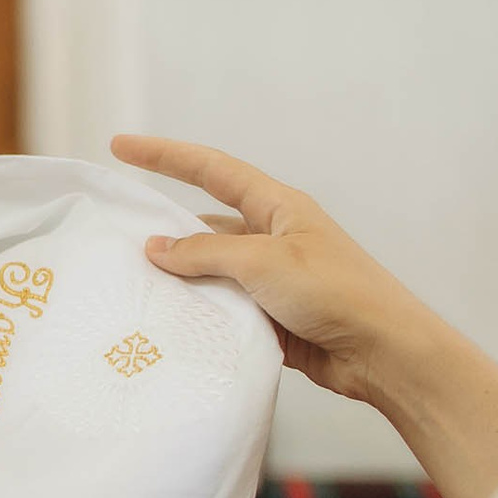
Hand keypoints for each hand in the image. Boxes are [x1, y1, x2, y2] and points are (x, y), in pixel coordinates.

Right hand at [112, 135, 449, 407]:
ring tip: (131, 284)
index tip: (121, 145)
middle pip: (205, 222)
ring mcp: (270, 279)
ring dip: (179, 277)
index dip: (165, 155)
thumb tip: (156, 247)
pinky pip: (221, 307)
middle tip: (115, 233)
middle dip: (164, 226)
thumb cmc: (334, 292)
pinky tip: (167, 321)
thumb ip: (206, 253)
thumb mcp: (264, 262)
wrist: (382, 352)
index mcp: (277, 207)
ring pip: (209, 269)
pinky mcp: (269, 317)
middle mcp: (271, 237)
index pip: (211, 170)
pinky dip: (197, 312)